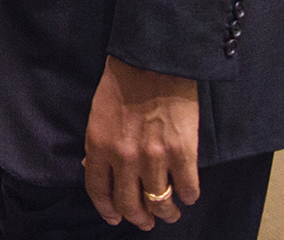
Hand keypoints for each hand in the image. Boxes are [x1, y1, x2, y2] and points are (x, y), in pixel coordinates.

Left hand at [82, 55, 199, 227]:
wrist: (153, 62)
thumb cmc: (122, 83)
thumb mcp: (98, 114)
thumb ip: (98, 144)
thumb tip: (94, 167)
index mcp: (99, 146)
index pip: (98, 191)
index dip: (107, 210)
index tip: (115, 218)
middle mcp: (124, 158)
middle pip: (130, 205)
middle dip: (138, 219)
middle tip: (145, 221)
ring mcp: (155, 158)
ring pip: (160, 204)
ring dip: (166, 214)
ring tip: (170, 213)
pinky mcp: (183, 153)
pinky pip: (188, 189)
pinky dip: (188, 196)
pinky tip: (187, 193)